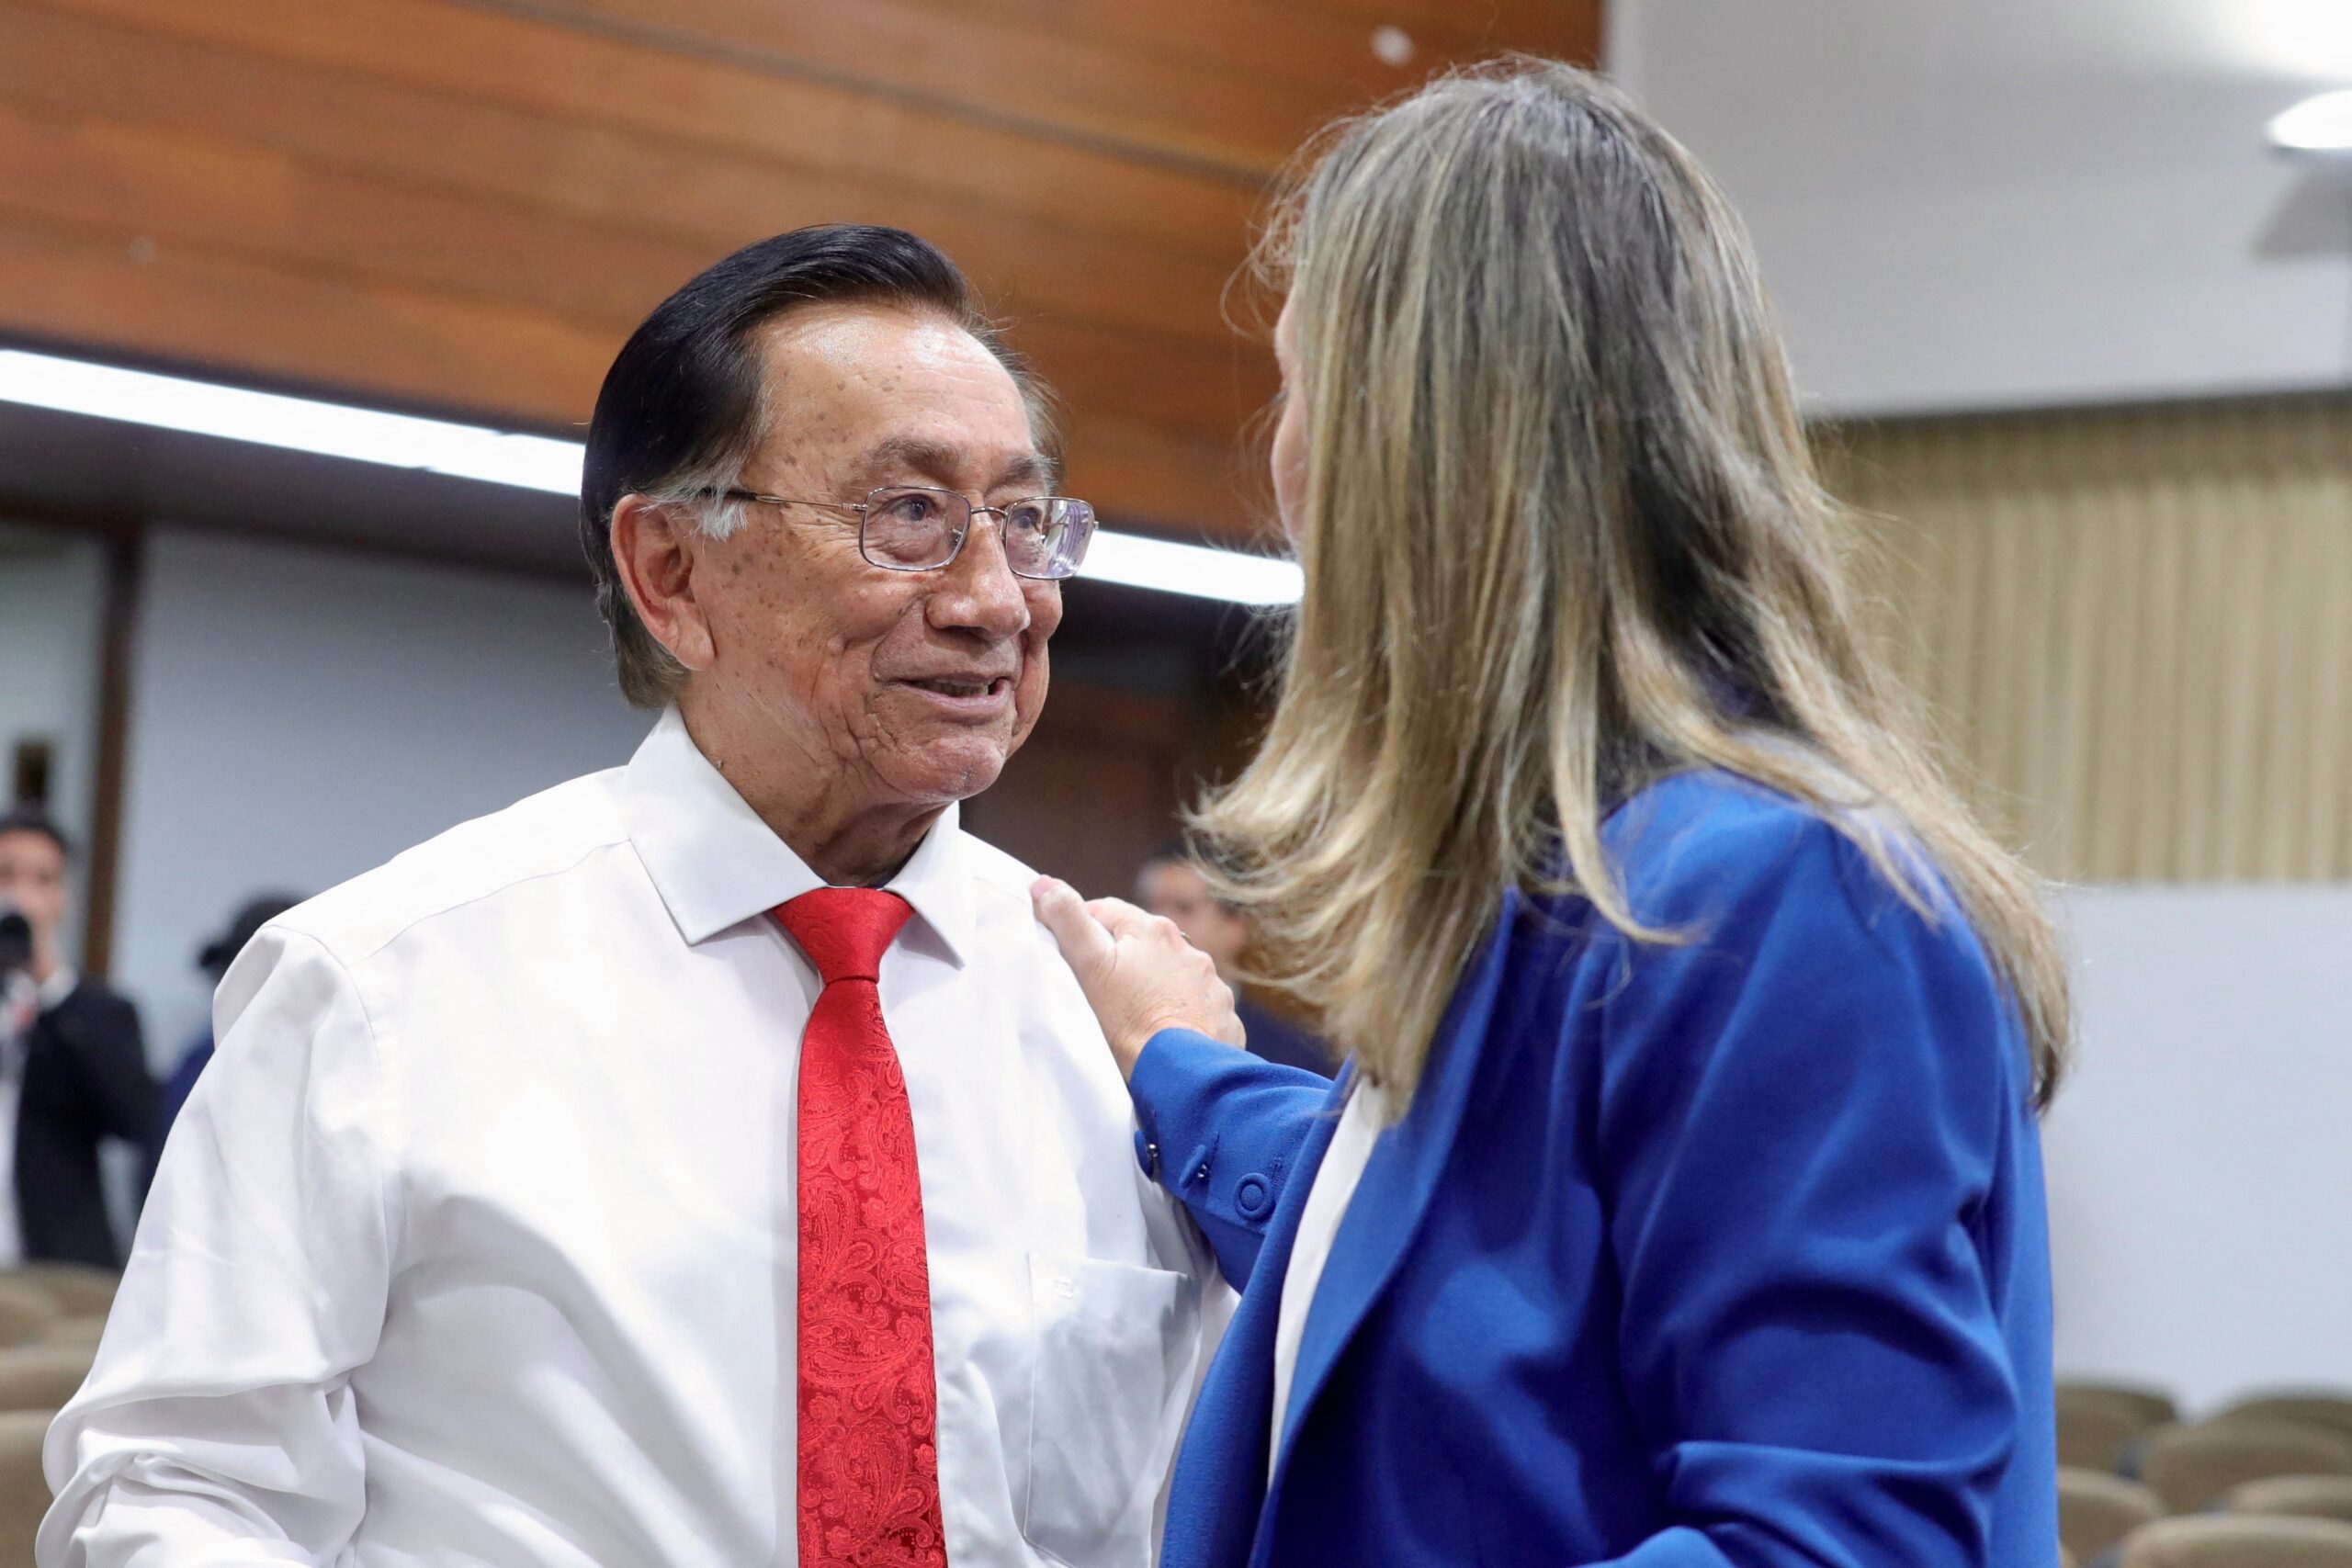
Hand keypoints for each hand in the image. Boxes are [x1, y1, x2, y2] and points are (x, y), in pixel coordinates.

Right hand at [1031, 878, 1245, 1077]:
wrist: (1181, 1074)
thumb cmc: (1129, 1020)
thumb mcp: (1089, 967)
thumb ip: (1067, 921)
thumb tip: (1044, 884)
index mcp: (1154, 930)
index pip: (1106, 911)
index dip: (1081, 926)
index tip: (1066, 949)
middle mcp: (1188, 949)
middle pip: (1143, 942)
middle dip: (1120, 957)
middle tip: (1096, 986)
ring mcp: (1209, 983)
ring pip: (1172, 974)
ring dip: (1154, 984)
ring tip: (1133, 1013)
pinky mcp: (1222, 1014)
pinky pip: (1195, 1005)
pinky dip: (1181, 1013)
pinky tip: (1166, 1032)